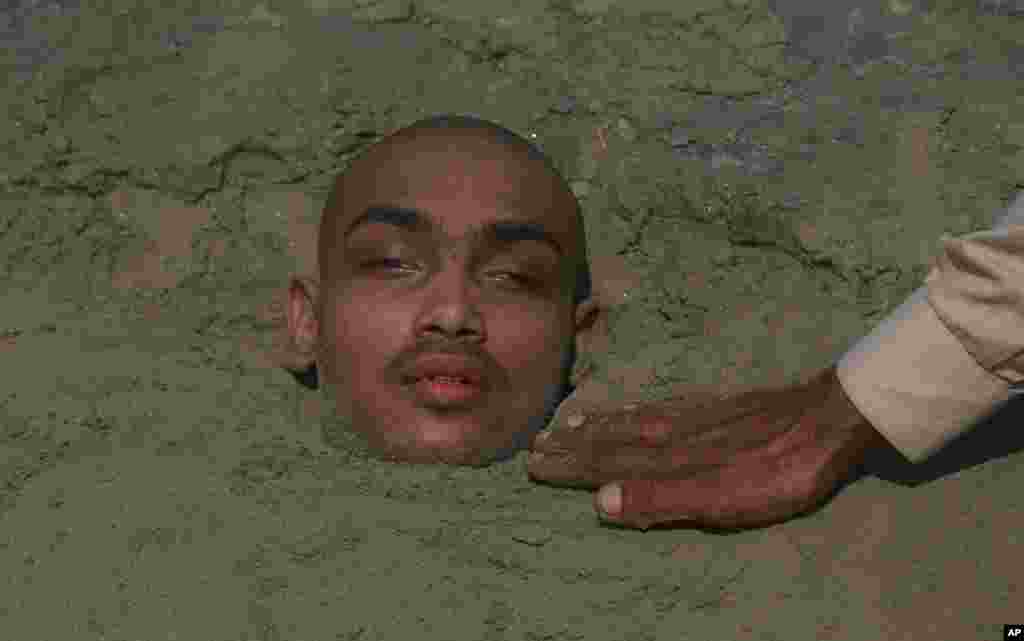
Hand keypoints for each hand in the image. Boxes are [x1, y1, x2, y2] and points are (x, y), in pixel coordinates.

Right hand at [527, 366, 887, 529]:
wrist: (826, 419)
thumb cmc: (777, 469)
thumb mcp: (721, 498)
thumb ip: (661, 500)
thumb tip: (600, 502)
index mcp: (669, 458)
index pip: (607, 462)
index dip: (570, 465)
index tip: (534, 462)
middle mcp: (673, 433)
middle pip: (613, 439)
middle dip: (573, 445)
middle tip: (535, 444)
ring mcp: (694, 417)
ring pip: (633, 421)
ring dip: (597, 426)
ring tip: (567, 424)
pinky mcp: (716, 407)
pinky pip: (659, 407)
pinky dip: (633, 409)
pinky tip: (632, 409)